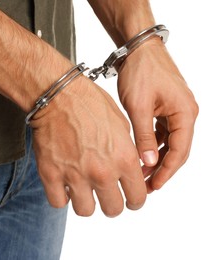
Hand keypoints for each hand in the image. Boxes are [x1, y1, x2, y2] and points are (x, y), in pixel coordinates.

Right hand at [30, 76, 146, 216]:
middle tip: (107, 195)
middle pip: (113, 210)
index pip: (138, 197)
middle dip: (112, 204)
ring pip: (86, 211)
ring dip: (87, 203)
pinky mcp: (50, 174)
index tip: (130, 198)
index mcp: (123, 158)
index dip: (135, 200)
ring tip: (84, 191)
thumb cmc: (90, 104)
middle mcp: (101, 171)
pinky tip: (65, 185)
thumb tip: (129, 171)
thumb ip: (127, 153)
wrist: (58, 95)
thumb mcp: (121, 125)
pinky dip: (62, 197)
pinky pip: (58, 203)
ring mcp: (74, 175)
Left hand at [117, 38, 198, 192]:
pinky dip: (153, 145)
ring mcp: (176, 110)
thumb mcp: (138, 107)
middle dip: (162, 169)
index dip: (167, 172)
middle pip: (177, 149)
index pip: (180, 151)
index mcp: (185, 113)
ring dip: (156, 158)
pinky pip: (162, 132)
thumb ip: (143, 136)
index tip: (155, 186)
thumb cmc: (140, 71)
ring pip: (169, 143)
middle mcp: (185, 113)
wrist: (138, 48)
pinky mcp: (166, 108)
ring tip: (141, 174)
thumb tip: (150, 163)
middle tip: (147, 185)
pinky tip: (141, 154)